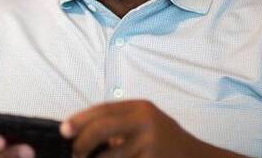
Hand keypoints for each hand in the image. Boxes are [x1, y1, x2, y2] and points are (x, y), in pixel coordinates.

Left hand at [60, 100, 247, 157]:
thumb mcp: (143, 123)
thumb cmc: (164, 139)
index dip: (80, 119)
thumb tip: (80, 131)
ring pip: (111, 155)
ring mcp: (150, 144)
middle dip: (83, 141)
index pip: (102, 109)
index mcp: (139, 107)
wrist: (197, 157)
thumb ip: (117, 123)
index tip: (64, 129)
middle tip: (74, 152)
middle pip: (102, 128)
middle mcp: (145, 121)